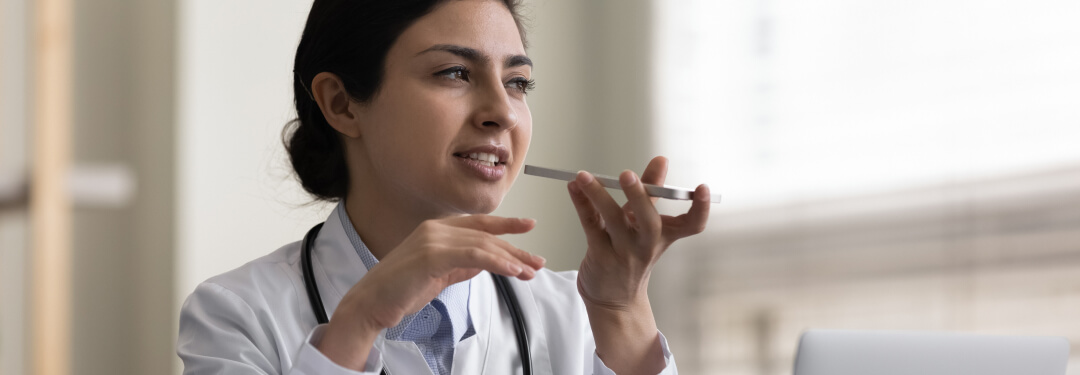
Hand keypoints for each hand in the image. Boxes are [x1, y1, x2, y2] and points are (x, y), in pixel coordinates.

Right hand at [317, 215, 545, 369]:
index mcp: (436, 229)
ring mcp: (433, 239)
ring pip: (483, 244)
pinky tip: (512, 271)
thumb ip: (461, 265)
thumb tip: (485, 261)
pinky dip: (497, 263)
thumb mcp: (438, 274)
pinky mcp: (432, 255)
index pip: (478, 223)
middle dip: (515, 249)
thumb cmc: (400, 290)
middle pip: (486, 235)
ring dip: (510, 259)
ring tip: (529, 271)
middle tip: (536, 261)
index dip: (506, 224)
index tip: (528, 226)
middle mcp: (435, 229)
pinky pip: (474, 256)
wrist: (371, 303)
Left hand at [567, 156, 709, 373]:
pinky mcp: (600, 255)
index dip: (700, 208)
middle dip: (639, 197)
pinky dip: (581, 203)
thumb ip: (651, 191)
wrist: (614, 299)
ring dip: (597, 195)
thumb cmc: (631, 254)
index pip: (692, 225)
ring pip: (612, 220)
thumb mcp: (645, 224)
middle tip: (627, 175)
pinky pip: (590, 225)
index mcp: (664, 236)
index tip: (702, 188)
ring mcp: (623, 252)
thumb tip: (661, 160)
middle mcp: (646, 245)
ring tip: (584, 176)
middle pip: (650, 222)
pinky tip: (574, 187)